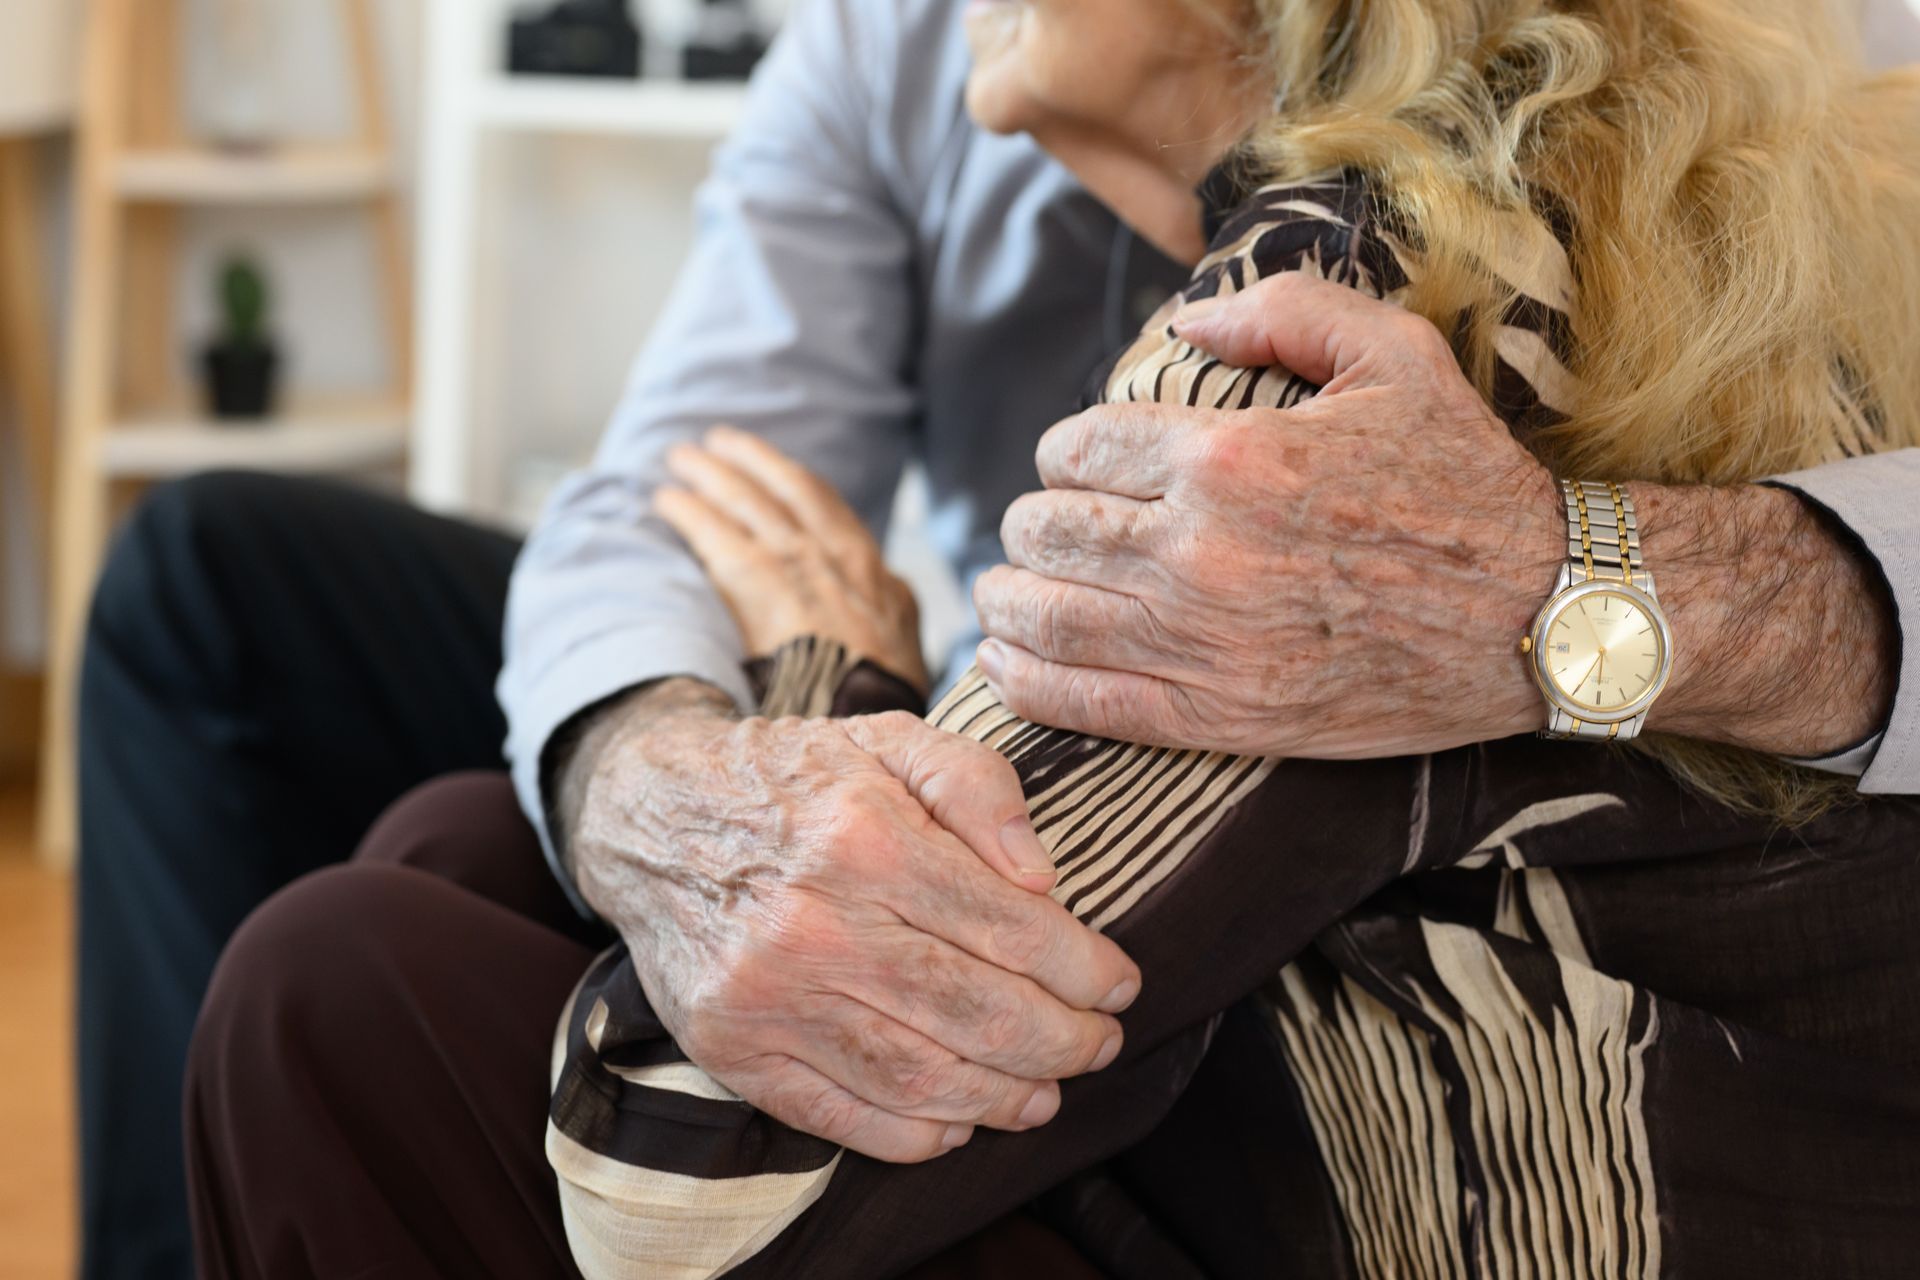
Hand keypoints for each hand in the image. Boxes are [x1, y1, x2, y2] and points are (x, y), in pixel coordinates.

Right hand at [562, 687, 1141, 1163]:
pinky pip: (845, 1118)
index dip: (1085, 968)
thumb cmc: (795, 778)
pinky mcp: (735, 1050)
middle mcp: (815, 924)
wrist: (651, 815)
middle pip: (979, 1013)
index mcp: (865, 837)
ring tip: (1048, 1090)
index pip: (1012, 927)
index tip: (1120, 983)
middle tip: (1101, 1042)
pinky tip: (962, 1118)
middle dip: (1065, 1040)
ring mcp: (769, 996)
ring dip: (1006, 1097)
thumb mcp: (891, 738)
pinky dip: (918, 1134)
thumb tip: (1044, 877)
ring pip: (922, 1078)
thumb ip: (979, 787)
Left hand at [656, 425, 929, 692]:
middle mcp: (841, 557)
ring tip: (681, 458)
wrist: (865, 714)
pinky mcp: (762, 580)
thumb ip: (892, 612)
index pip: (832, 510)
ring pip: (751, 500)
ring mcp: (802, 564)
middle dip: (754, 459)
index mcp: (878, 576)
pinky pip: (716, 531)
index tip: (774, 468)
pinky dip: (690, 512)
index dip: (795, 483)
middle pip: (791, 487)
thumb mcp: (906, 650)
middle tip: (720, 440)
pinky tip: (665, 500)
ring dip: (713, 474)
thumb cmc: (882, 700)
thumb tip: (891, 592)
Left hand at [973, 273, 1561, 758]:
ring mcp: (1205, 643)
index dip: (1062, 452)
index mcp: (1231, 457)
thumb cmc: (1466, 480)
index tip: (1072, 465)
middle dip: (1028, 524)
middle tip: (1036, 528)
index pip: (1082, 448)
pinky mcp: (1220, 717)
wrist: (1539, 615)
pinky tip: (1001, 661)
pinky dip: (1026, 682)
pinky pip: (1085, 703)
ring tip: (1002, 590)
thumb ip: (1281, 312)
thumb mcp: (1393, 355)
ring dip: (1007, 599)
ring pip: (1049, 616)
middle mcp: (1201, 552)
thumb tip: (1181, 326)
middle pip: (1050, 531)